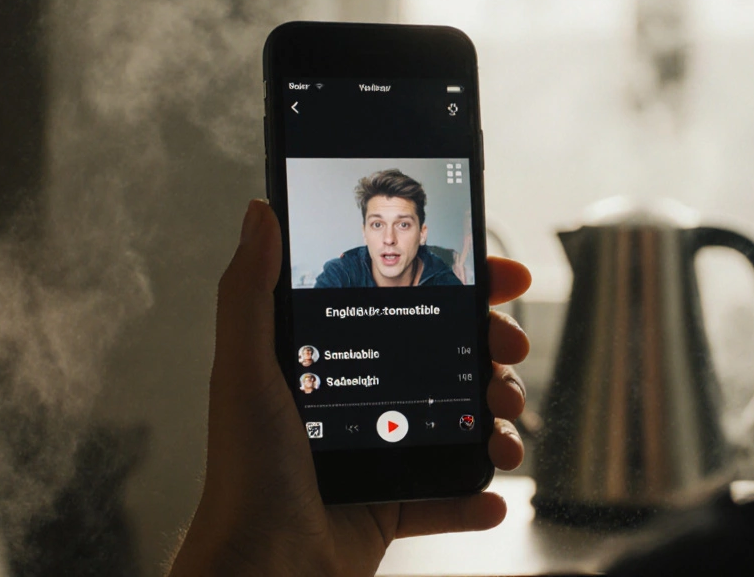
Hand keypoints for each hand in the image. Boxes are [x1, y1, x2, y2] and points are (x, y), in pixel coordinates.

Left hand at [168, 200, 531, 576]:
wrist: (261, 571)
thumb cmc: (243, 473)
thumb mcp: (244, 369)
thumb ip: (251, 290)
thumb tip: (260, 213)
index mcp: (333, 360)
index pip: (407, 308)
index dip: (461, 289)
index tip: (502, 278)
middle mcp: (363, 401)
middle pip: (448, 360)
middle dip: (494, 352)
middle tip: (509, 351)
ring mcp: (383, 453)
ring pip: (461, 423)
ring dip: (498, 421)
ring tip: (504, 429)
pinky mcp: (395, 505)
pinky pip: (450, 498)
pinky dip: (477, 498)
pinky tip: (493, 495)